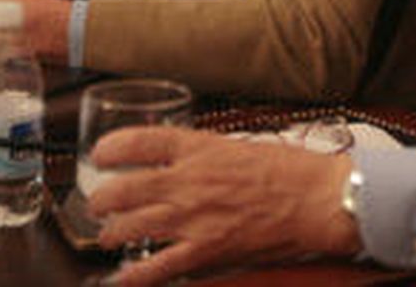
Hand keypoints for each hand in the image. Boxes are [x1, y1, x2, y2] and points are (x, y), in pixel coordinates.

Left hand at [87, 128, 360, 285]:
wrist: (317, 198)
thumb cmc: (288, 169)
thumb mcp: (237, 144)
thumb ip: (203, 152)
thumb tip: (180, 157)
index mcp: (197, 147)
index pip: (136, 141)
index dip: (109, 149)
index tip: (100, 156)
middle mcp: (187, 180)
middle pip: (122, 189)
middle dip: (100, 200)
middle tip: (97, 204)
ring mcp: (194, 217)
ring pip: (130, 227)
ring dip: (111, 233)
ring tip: (108, 236)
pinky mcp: (206, 250)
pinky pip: (159, 267)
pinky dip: (135, 276)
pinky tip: (123, 278)